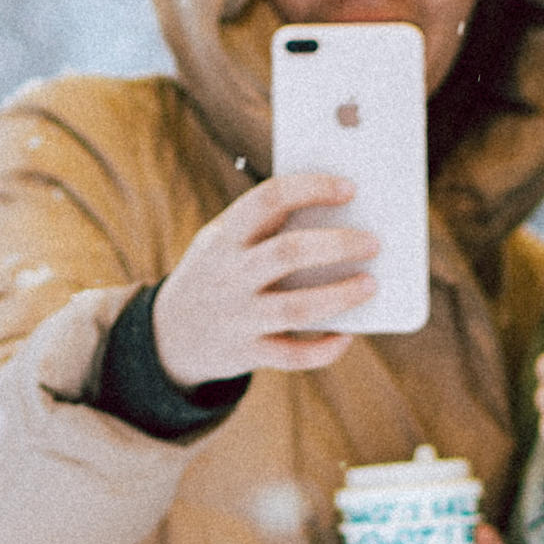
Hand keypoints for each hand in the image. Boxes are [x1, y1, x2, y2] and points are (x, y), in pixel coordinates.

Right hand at [154, 170, 377, 385]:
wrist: (170, 334)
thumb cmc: (219, 273)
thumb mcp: (224, 241)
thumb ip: (267, 228)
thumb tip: (340, 214)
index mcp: (226, 236)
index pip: (268, 200)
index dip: (310, 189)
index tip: (349, 187)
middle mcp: (230, 275)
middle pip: (287, 253)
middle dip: (336, 245)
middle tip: (373, 242)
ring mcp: (238, 317)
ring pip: (296, 308)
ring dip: (339, 297)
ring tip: (371, 284)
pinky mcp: (247, 353)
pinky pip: (292, 356)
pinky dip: (323, 348)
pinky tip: (346, 335)